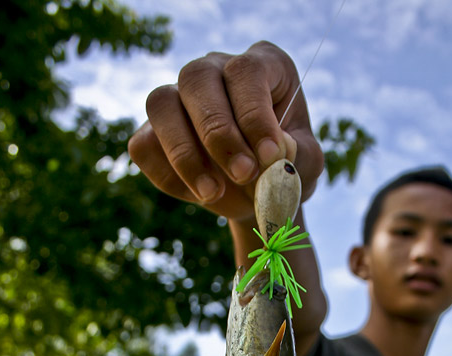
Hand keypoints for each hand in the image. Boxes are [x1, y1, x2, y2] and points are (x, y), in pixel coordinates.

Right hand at [128, 41, 323, 221]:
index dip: (255, 114)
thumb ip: (299, 155)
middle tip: (244, 175)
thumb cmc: (284, 167)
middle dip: (219, 133)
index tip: (271, 157)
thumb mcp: (307, 164)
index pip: (246, 72)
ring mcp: (178, 96)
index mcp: (261, 64)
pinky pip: (144, 145)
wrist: (258, 191)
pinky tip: (200, 195)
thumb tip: (276, 151)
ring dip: (184, 154)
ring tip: (213, 193)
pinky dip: (168, 176)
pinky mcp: (153, 130)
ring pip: (160, 104)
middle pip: (196, 78)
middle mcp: (214, 69)